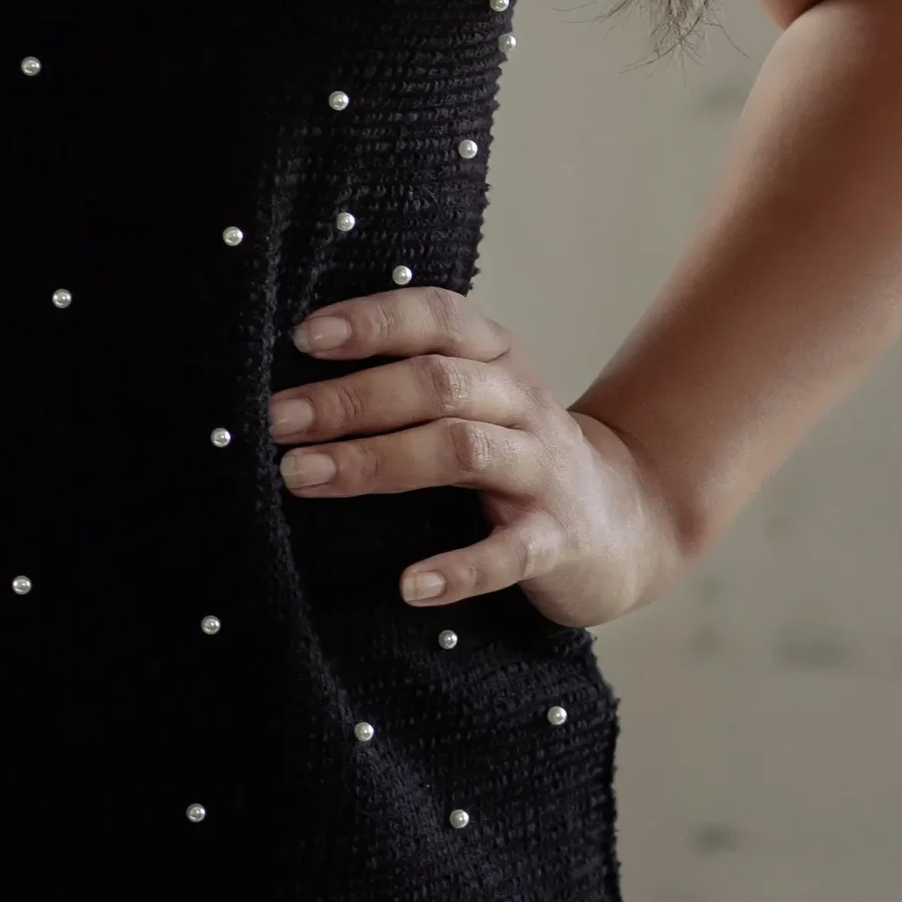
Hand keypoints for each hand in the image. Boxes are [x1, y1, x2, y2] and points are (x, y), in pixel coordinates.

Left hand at [268, 285, 688, 628]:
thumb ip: (408, 377)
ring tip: (304, 476)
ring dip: (378, 461)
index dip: (371, 320)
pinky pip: (508, 551)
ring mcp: (541, 467)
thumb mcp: (474, 396)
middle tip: (277, 420)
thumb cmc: (513, 449)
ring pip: (460, 449)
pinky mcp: (558, 538)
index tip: (304, 337)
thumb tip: (294, 381)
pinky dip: (459, 568)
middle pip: (433, 383)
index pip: (434, 316)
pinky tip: (409, 585)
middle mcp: (519, 398)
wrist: (624, 517)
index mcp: (493, 353)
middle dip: (349, 399)